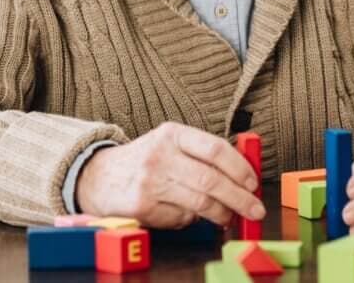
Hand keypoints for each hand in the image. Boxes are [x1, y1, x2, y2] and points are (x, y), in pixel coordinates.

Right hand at [74, 121, 264, 228]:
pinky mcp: (141, 205)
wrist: (98, 176)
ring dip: (222, 214)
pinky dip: (191, 220)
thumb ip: (202, 154)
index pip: (215, 149)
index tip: (254, 183)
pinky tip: (190, 215)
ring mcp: (150, 181)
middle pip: (211, 180)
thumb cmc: (145, 160)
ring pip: (200, 203)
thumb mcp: (170, 144)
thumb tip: (243, 175)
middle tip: (255, 209)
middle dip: (240, 198)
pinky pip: (180, 218)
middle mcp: (160, 155)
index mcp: (172, 134)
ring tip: (229, 218)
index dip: (240, 167)